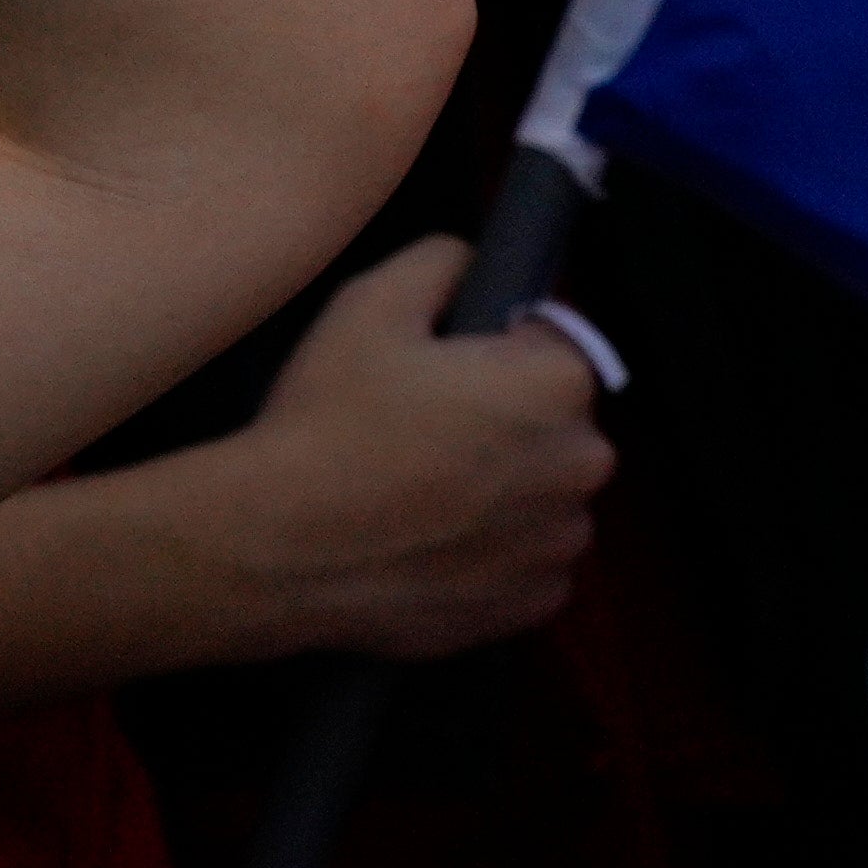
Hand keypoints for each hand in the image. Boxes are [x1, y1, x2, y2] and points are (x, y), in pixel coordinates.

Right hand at [212, 236, 616, 662]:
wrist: (284, 548)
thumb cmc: (330, 419)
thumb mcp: (365, 305)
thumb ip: (438, 262)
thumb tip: (472, 262)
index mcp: (555, 386)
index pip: (558, 346)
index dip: (499, 349)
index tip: (443, 367)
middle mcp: (582, 467)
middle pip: (558, 425)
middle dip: (509, 421)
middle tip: (422, 426)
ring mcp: (562, 545)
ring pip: (545, 496)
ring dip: (505, 490)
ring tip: (419, 491)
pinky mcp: (536, 605)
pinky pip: (529, 561)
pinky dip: (494, 551)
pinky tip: (429, 540)